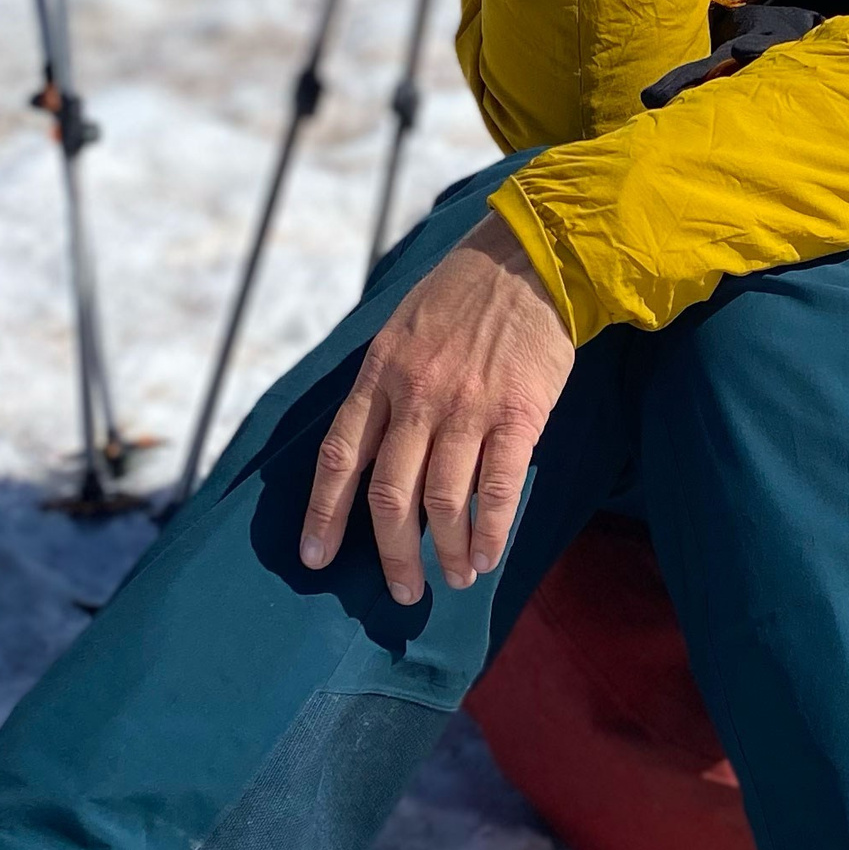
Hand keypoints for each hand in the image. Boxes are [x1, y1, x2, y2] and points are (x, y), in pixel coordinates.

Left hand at [300, 219, 576, 602]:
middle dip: (392, 554)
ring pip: (443, 502)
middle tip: (402, 591)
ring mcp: (467, 407)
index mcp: (380, 374)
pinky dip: (491, 531)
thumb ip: (384, 386)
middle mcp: (416, 396)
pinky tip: (487, 554)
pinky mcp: (517, 414)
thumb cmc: (465, 295)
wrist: (532, 258)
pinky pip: (497, 489)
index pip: (341, 456)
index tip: (316, 557)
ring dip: (446, 551)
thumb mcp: (401, 329)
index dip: (325, 513)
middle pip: (389, 495)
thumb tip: (371, 449)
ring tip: (455, 578)